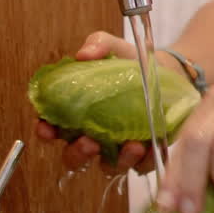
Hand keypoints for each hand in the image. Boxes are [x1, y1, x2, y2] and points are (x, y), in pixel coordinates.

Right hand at [33, 30, 151, 172]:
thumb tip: (84, 54)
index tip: (46, 129)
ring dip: (117, 161)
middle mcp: (94, 135)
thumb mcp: (113, 47)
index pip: (52, 128)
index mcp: (76, 114)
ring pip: (109, 166)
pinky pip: (142, 166)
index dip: (45, 131)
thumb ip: (97, 46)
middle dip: (77, 154)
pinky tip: (149, 148)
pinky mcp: (146, 152)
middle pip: (75, 157)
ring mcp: (119, 147)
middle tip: (89, 142)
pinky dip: (145, 161)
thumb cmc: (130, 62)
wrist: (168, 70)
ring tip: (131, 145)